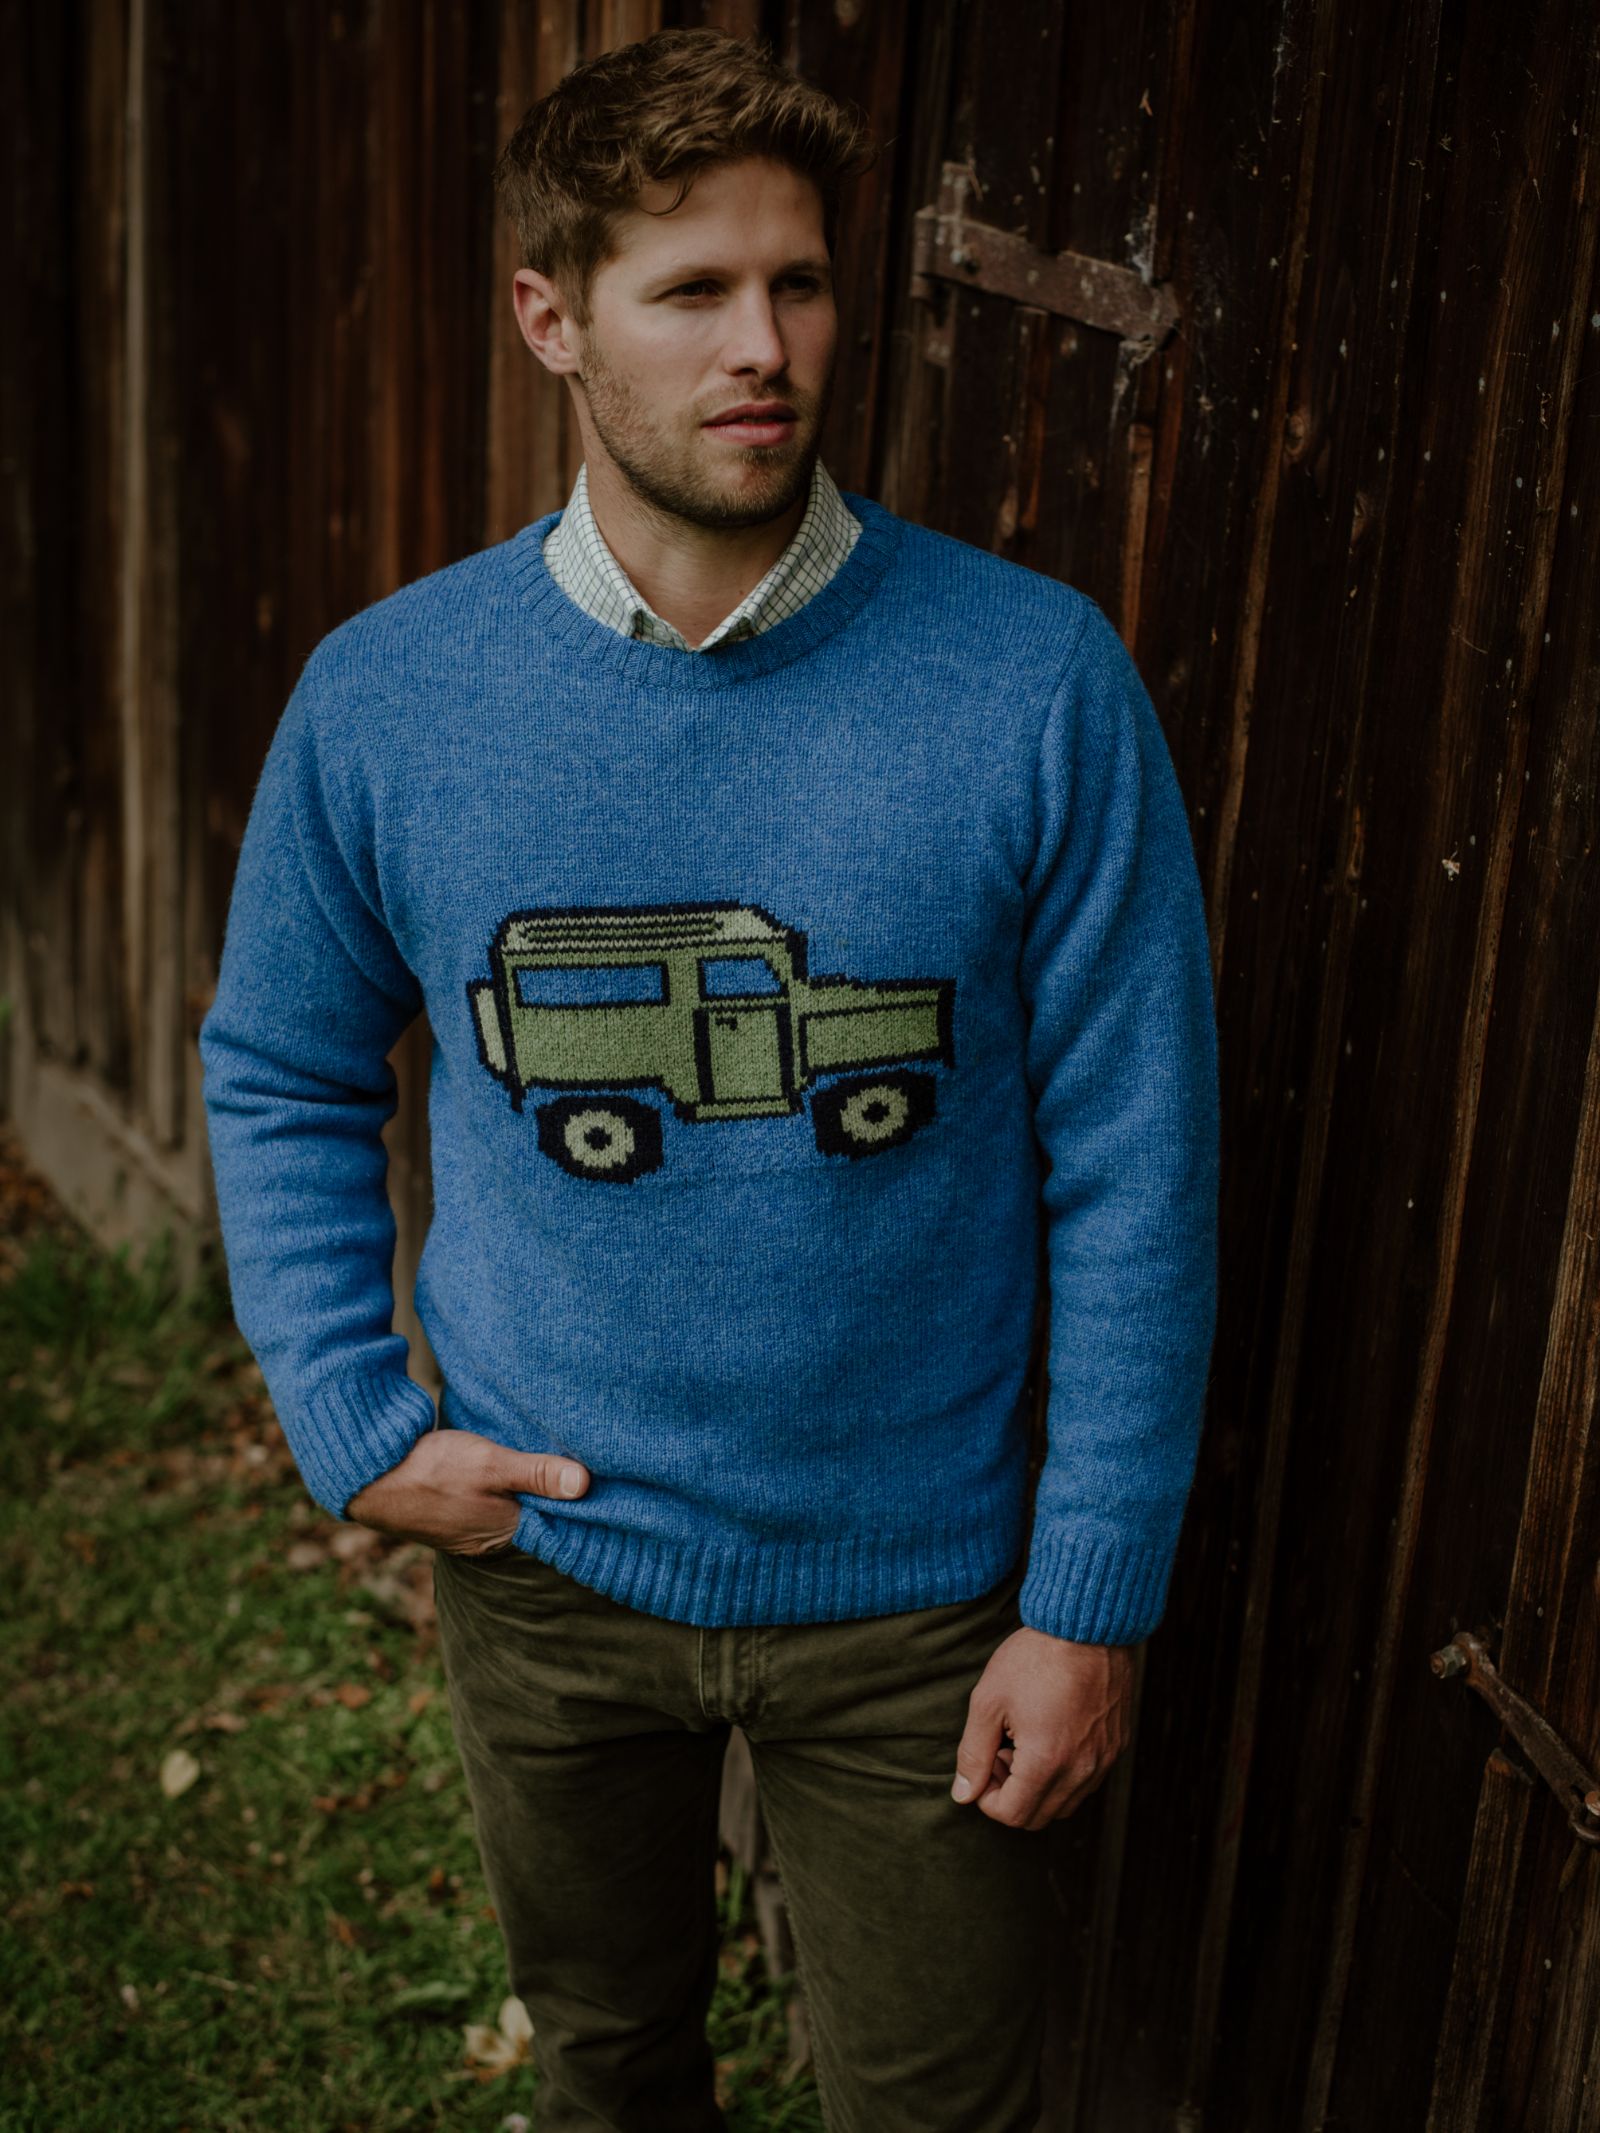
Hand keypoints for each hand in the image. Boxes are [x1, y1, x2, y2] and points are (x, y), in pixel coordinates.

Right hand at [344, 1428, 589, 1557]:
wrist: (370, 1477)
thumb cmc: (430, 1471)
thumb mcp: (490, 1465)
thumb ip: (536, 1474)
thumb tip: (585, 1485)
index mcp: (507, 1533)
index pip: (560, 1523)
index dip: (580, 1503)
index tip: (606, 1482)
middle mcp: (492, 1539)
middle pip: (539, 1516)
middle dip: (558, 1495)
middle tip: (588, 1464)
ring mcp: (472, 1529)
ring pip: (516, 1509)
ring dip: (531, 1489)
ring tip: (555, 1462)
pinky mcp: (456, 1514)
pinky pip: (494, 1504)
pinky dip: (507, 1488)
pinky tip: (512, 1468)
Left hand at [949, 1626, 1134, 1829]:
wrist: (1087, 1624)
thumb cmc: (1034, 1658)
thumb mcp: (989, 1701)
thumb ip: (973, 1753)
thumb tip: (962, 1795)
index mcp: (1047, 1762)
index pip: (1013, 1815)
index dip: (987, 1798)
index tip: (984, 1763)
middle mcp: (1081, 1770)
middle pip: (1039, 1817)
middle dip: (1011, 1795)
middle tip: (1000, 1752)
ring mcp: (1103, 1760)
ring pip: (1065, 1804)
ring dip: (1038, 1788)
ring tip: (1024, 1742)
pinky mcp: (1116, 1746)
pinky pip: (1087, 1782)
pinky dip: (1064, 1775)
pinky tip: (1050, 1734)